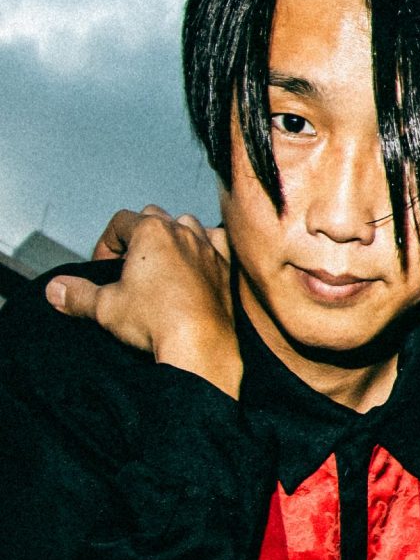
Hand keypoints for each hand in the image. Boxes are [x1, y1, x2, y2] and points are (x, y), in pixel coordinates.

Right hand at [46, 209, 241, 397]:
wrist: (199, 343)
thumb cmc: (154, 321)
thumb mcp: (104, 307)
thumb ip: (76, 294)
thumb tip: (55, 289)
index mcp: (151, 232)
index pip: (119, 222)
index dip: (104, 243)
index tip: (101, 269)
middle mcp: (183, 232)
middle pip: (153, 216)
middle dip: (136, 235)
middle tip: (126, 265)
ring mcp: (207, 247)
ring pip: (187, 224)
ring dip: (171, 236)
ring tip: (158, 263)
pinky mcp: (225, 266)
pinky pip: (216, 241)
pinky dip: (205, 245)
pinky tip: (195, 262)